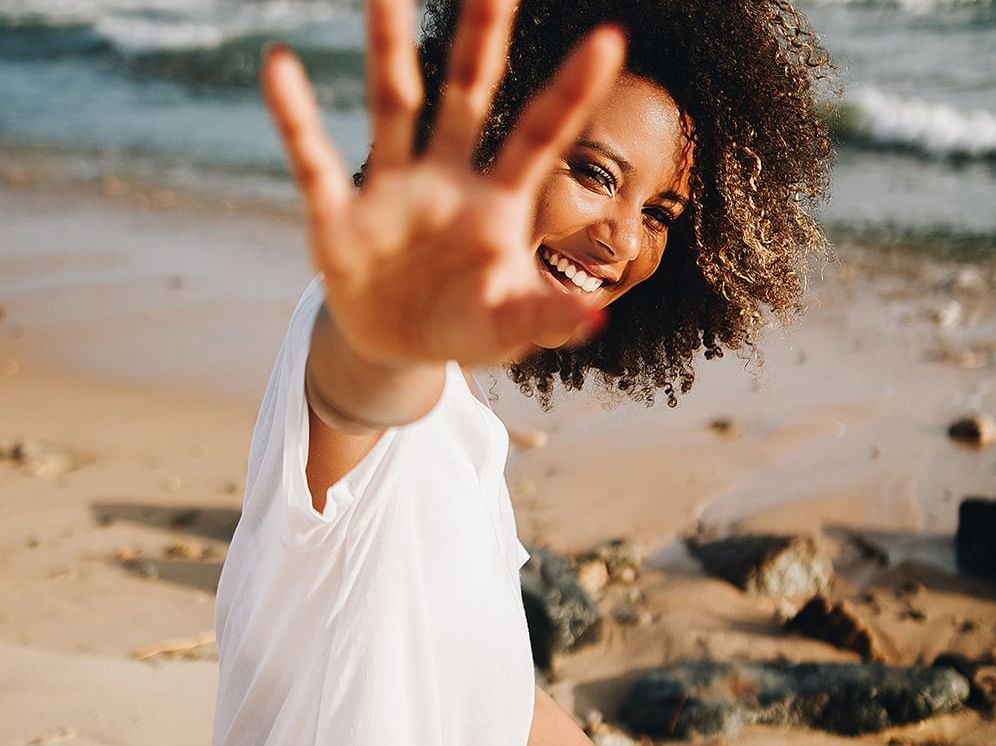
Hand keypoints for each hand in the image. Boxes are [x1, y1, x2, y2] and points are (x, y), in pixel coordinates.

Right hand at [262, 0, 624, 366]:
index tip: (610, 40)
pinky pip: (314, 160)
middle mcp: (446, 180)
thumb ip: (544, 317)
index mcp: (496, 203)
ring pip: (392, 105)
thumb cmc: (465, 328)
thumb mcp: (508, 329)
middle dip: (482, 39)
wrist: (397, 348)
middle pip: (468, 94)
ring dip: (388, 51)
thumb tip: (595, 318)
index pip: (538, 136)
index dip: (570, 92)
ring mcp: (391, 191)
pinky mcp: (338, 217)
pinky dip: (295, 118)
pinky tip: (279, 66)